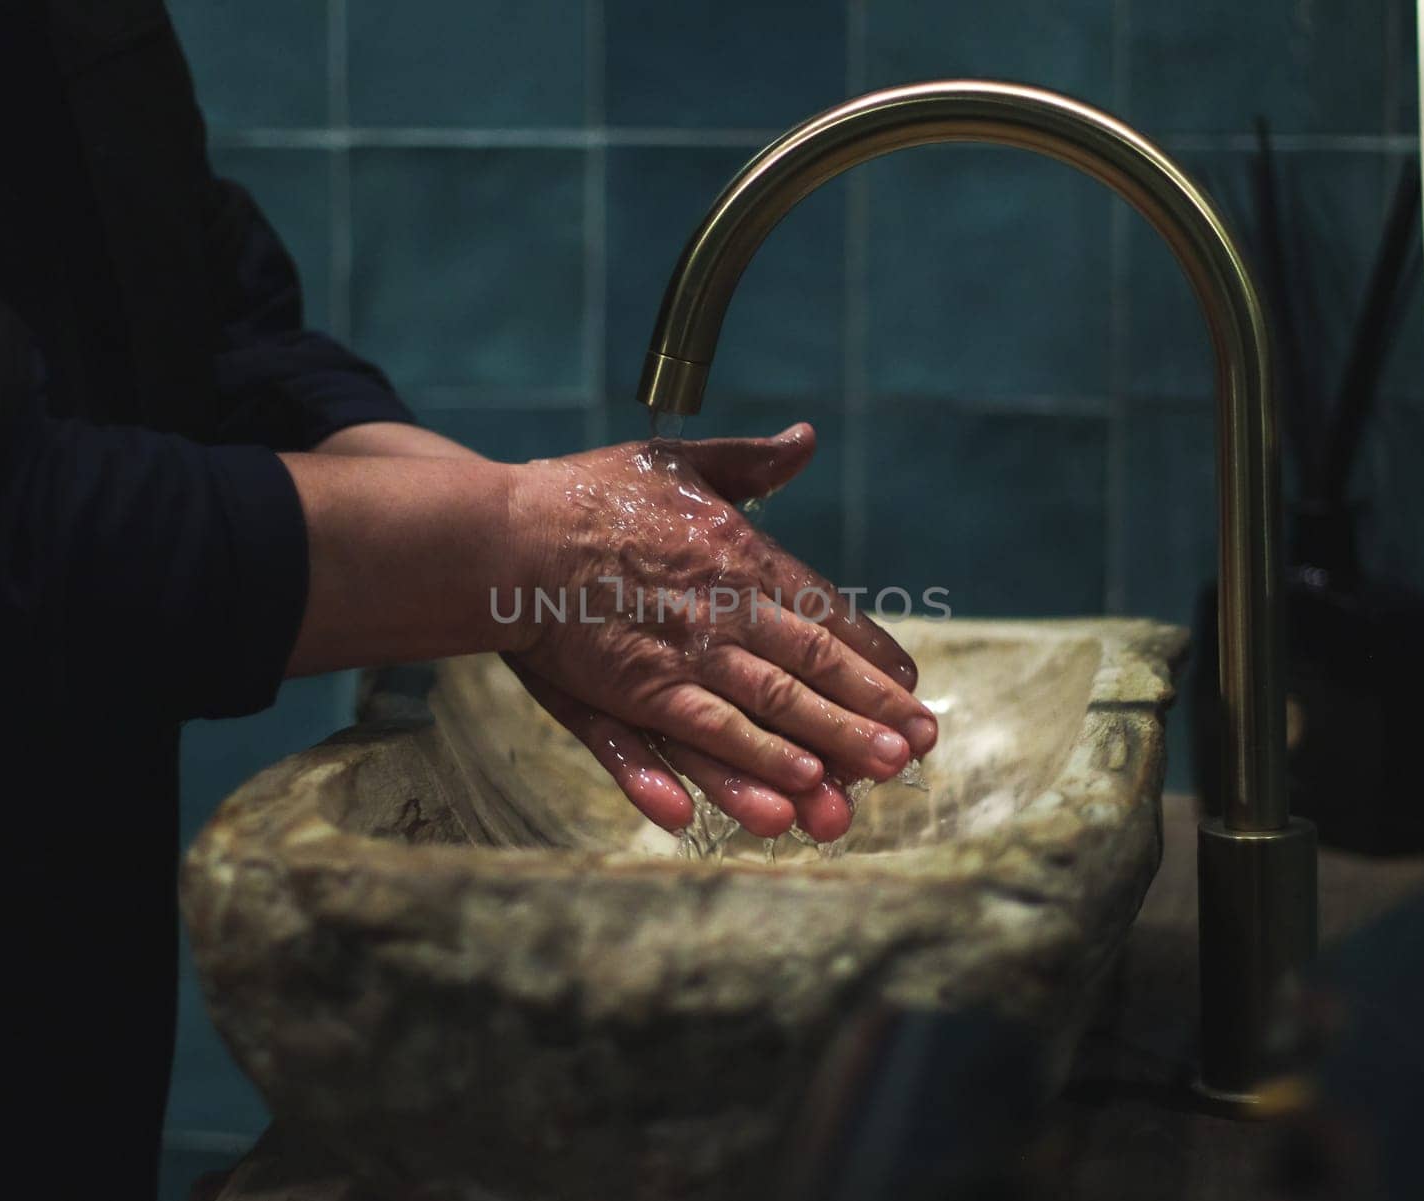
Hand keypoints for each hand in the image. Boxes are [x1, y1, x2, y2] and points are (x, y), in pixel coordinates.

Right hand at [502, 423, 935, 839]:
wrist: (506, 534)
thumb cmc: (589, 494)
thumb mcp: (678, 462)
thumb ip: (749, 463)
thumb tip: (806, 439)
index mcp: (740, 555)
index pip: (823, 610)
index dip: (870, 654)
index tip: (911, 687)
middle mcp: (721, 607)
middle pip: (808, 665)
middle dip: (867, 710)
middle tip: (918, 747)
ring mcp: (677, 653)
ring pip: (764, 708)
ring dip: (819, 745)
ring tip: (867, 781)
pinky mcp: (632, 691)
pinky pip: (693, 737)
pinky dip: (734, 766)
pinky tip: (772, 799)